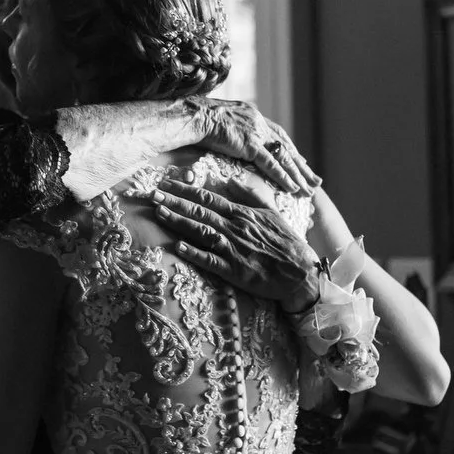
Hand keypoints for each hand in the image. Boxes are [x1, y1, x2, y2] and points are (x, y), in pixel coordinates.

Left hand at [151, 174, 319, 312]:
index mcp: (242, 214)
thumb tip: (230, 180)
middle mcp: (235, 228)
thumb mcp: (271, 212)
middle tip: (152, 195)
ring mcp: (233, 249)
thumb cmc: (286, 243)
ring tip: (159, 213)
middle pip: (199, 212)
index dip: (186, 190)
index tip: (167, 184)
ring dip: (179, 222)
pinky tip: (177, 247)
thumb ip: (250, 195)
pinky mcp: (234, 271)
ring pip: (201, 232)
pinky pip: (210, 261)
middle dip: (174, 202)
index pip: (208, 198)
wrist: (300, 273)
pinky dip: (194, 253)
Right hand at [190, 99, 320, 194]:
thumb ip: (230, 127)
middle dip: (301, 166)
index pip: (277, 135)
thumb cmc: (199, 118)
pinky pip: (271, 164)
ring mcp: (256, 133)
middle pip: (286, 147)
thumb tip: (227, 134)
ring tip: (310, 189)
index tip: (300, 161)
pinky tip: (293, 188)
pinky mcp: (250, 144)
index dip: (289, 149)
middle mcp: (259, 122)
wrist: (195, 115)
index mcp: (253, 115)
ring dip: (298, 175)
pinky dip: (283, 177)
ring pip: (283, 158)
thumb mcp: (219, 119)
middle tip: (315, 180)